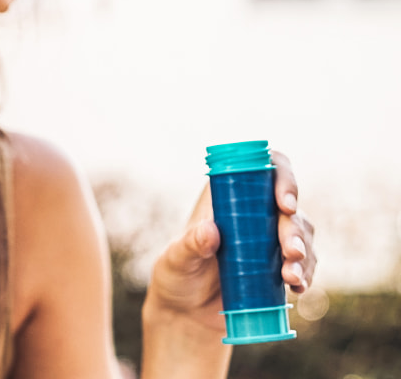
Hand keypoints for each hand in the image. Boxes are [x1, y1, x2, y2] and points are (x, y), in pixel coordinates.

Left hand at [146, 151, 317, 330]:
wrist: (185, 312)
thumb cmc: (176, 275)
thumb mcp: (176, 259)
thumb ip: (190, 245)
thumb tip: (211, 230)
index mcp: (229, 197)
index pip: (265, 170)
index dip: (283, 178)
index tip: (285, 205)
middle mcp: (254, 213)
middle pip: (290, 209)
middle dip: (296, 230)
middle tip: (291, 253)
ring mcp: (270, 240)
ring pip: (303, 237)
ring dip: (304, 255)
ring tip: (292, 278)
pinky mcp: (280, 267)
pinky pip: (305, 265)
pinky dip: (306, 274)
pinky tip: (299, 288)